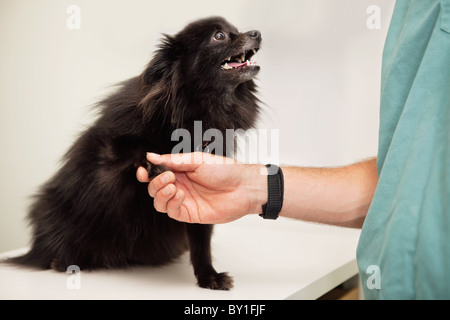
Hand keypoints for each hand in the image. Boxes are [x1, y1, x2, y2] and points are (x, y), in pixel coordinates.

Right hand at [136, 153, 266, 223]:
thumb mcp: (196, 160)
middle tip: (168, 177)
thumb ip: (173, 160)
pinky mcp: (190, 214)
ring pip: (160, 202)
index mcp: (180, 171)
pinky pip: (172, 212)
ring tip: (173, 186)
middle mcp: (180, 186)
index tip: (142, 171)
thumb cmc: (225, 170)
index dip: (146, 173)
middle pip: (155, 188)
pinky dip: (172, 203)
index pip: (156, 174)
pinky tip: (181, 195)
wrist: (243, 186)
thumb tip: (150, 156)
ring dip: (161, 194)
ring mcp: (184, 200)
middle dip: (155, 183)